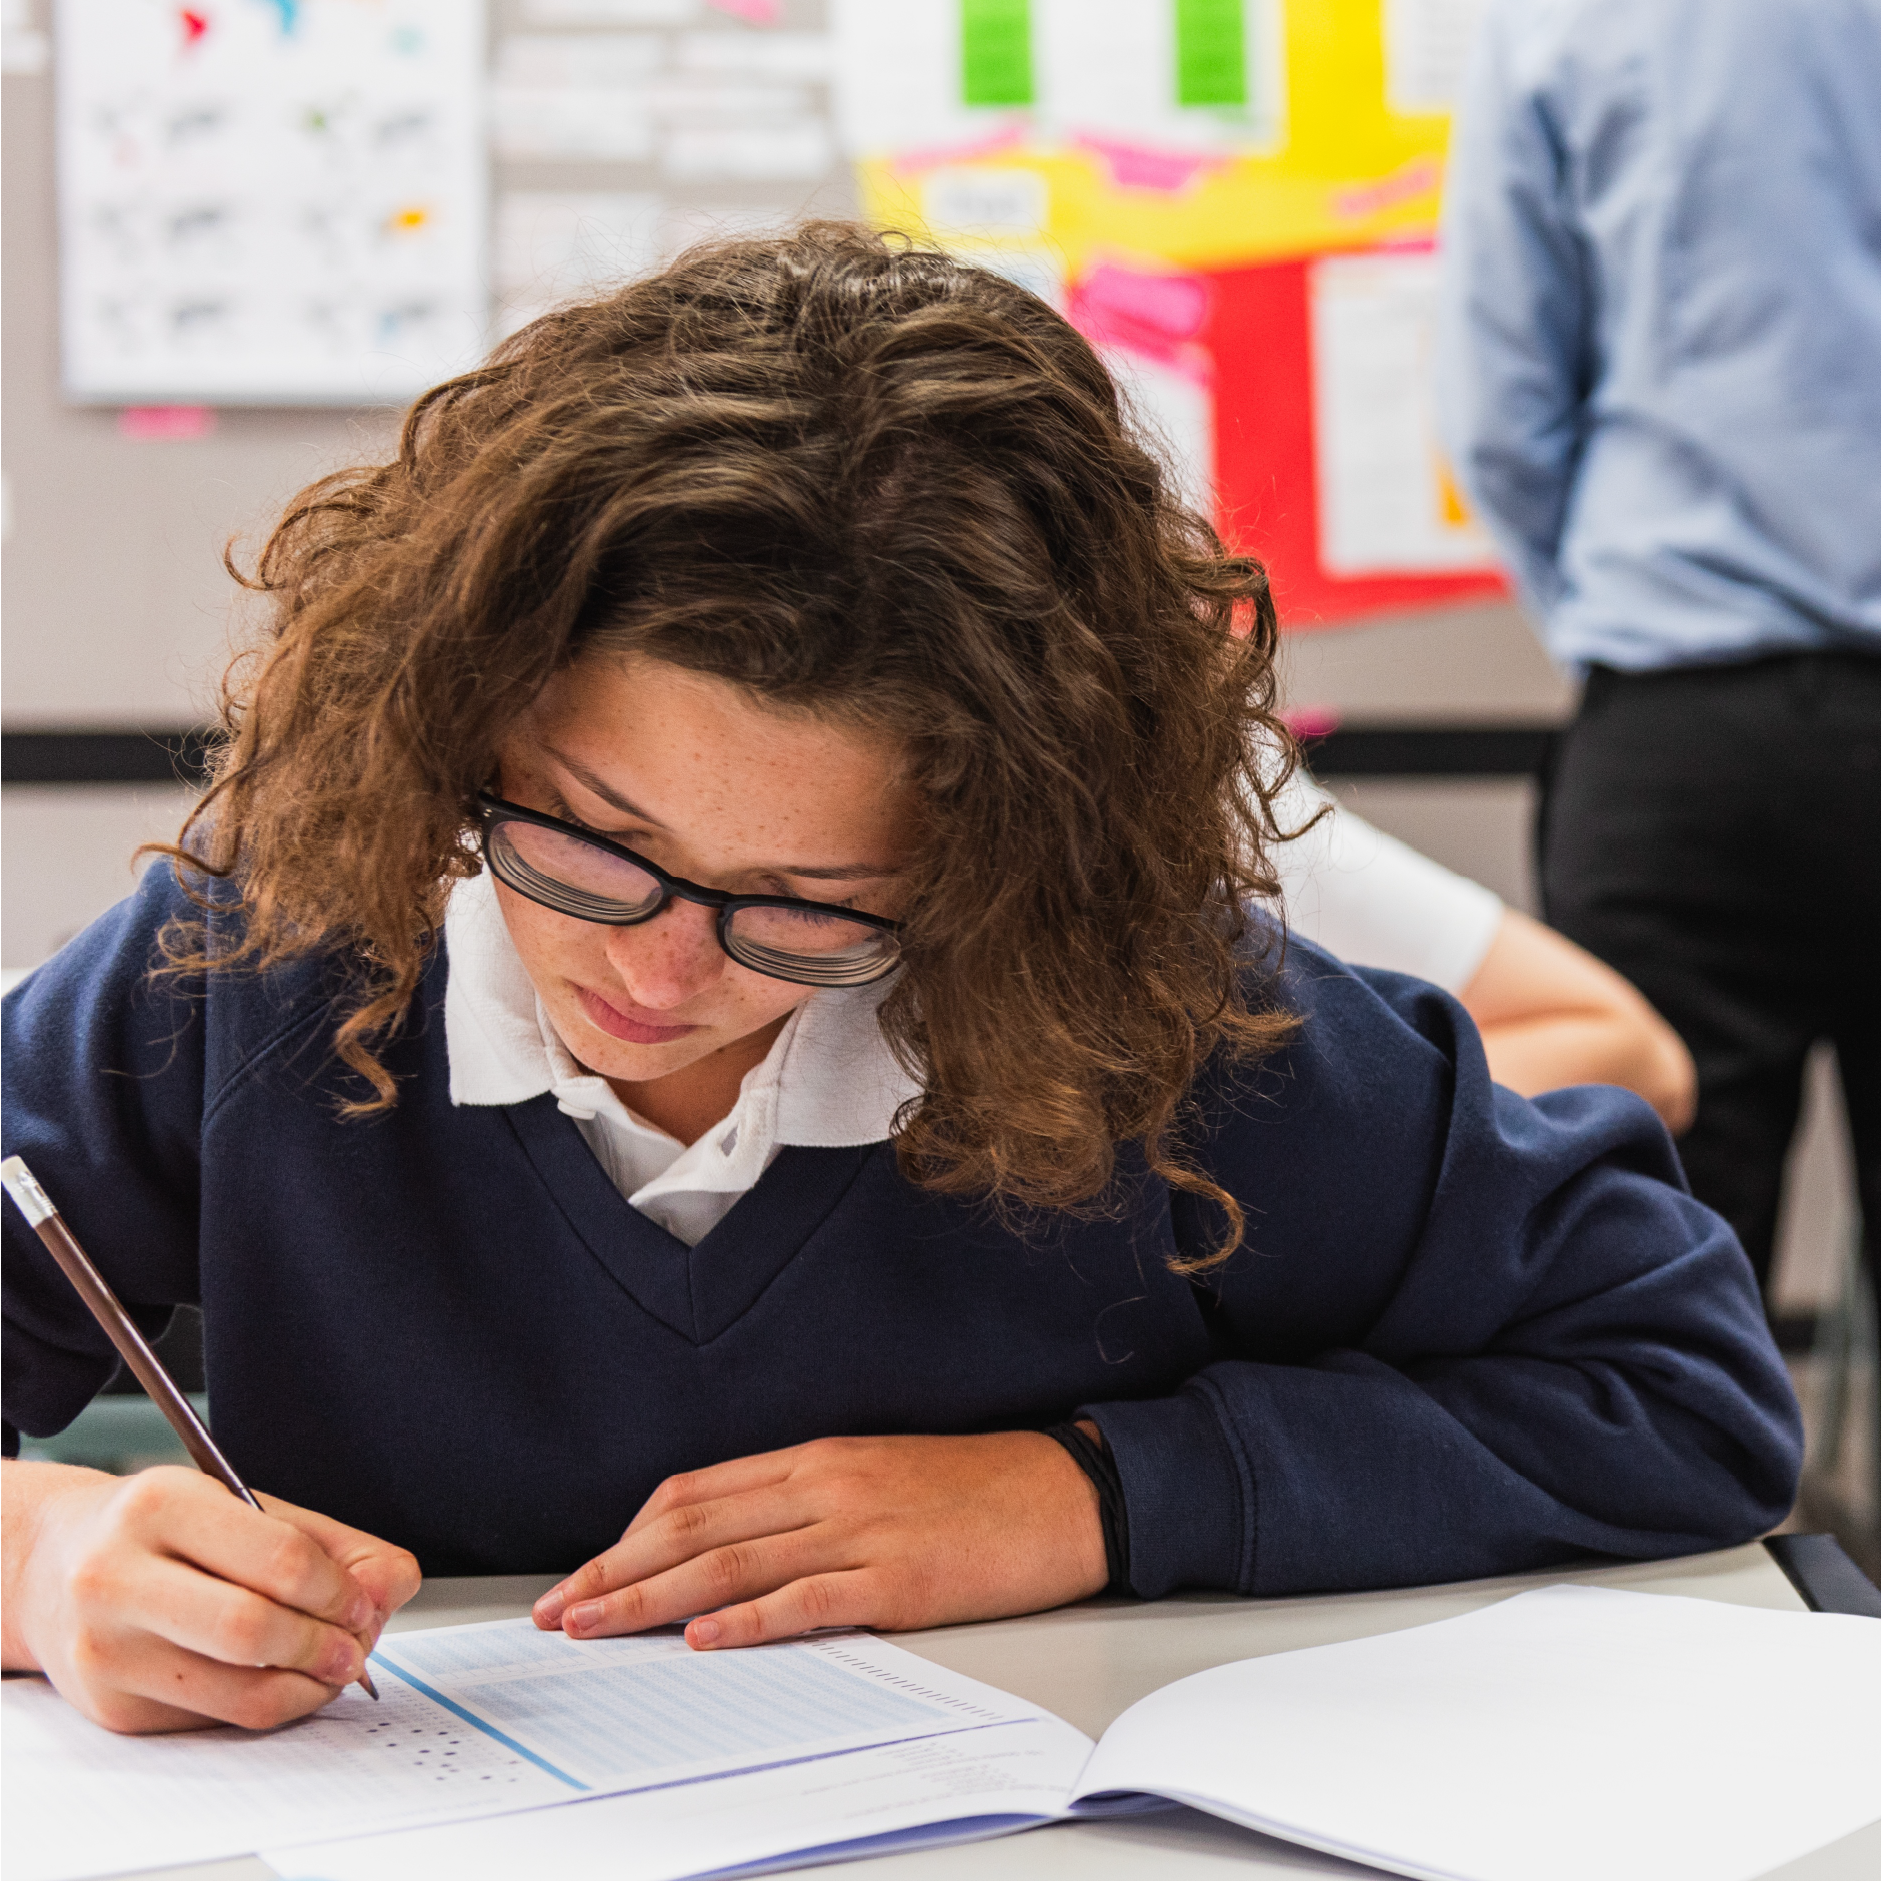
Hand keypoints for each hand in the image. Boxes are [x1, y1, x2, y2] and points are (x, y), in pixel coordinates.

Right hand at [2, 1459, 420, 1733]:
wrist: (56, 1566)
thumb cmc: (166, 1532)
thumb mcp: (246, 1509)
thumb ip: (332, 1546)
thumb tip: (394, 1585)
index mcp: (161, 1506)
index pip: (279, 1559)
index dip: (340, 1589)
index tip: (366, 1600)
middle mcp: (118, 1576)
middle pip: (253, 1630)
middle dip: (327, 1644)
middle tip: (358, 1643)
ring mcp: (107, 1648)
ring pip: (238, 1690)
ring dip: (310, 1685)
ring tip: (334, 1665)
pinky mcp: (112, 1706)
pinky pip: (216, 1720)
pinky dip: (270, 1706)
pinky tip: (285, 1681)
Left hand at [532, 1430, 1107, 1649]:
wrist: (1066, 1490)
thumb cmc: (974, 1489)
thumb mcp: (877, 1476)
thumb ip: (805, 1502)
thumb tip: (730, 1547)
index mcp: (817, 1458)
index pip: (696, 1492)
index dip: (628, 1535)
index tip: (584, 1574)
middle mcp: (826, 1484)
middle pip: (695, 1526)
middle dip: (615, 1570)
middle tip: (557, 1610)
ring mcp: (861, 1529)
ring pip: (732, 1562)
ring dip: (650, 1597)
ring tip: (595, 1626)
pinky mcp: (900, 1578)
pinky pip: (807, 1599)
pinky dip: (747, 1620)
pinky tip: (703, 1640)